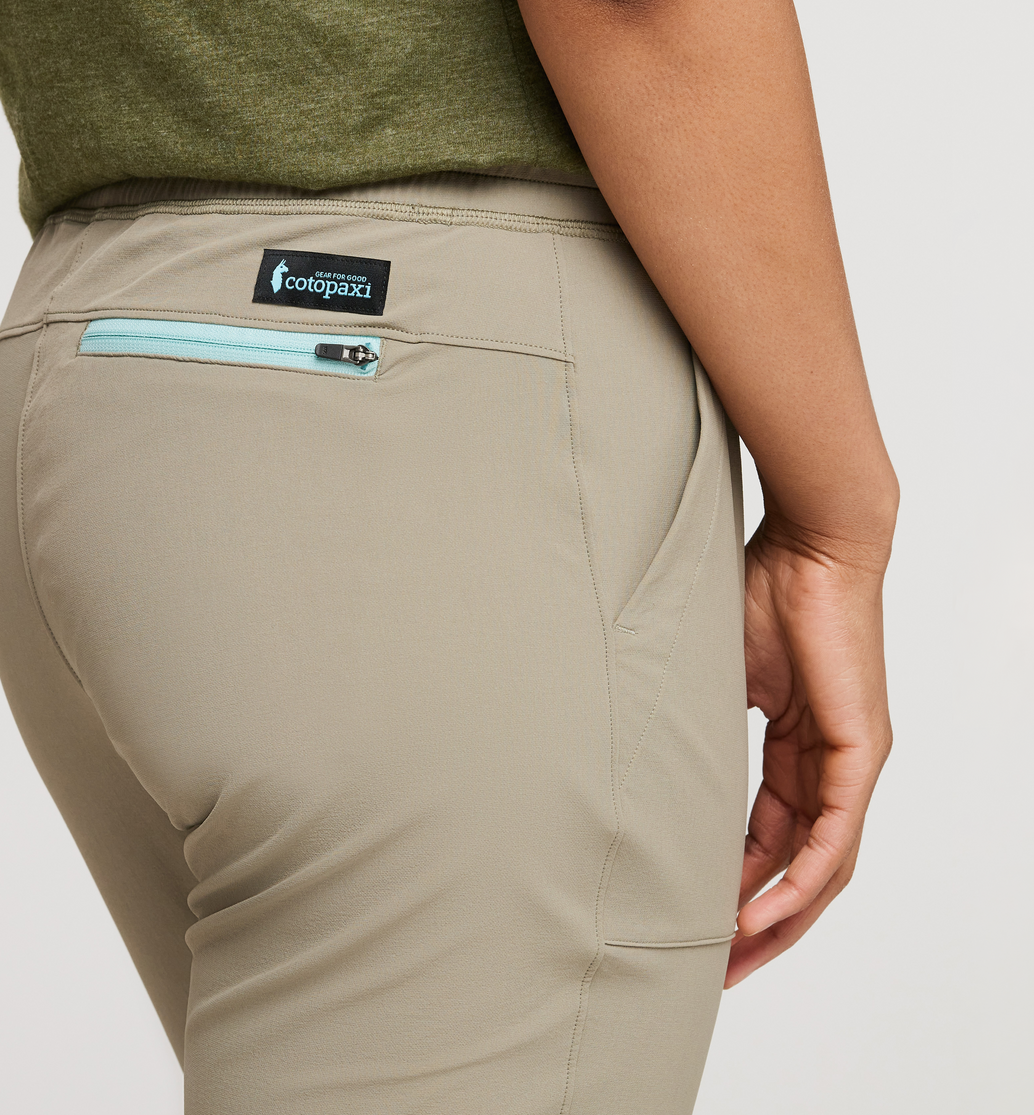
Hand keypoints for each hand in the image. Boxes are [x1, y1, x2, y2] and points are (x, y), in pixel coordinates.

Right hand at [726, 511, 893, 986]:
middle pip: (800, 866)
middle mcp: (831, 763)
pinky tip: (762, 916)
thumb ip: (698, 727)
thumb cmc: (760, 589)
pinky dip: (800, 881)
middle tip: (714, 968)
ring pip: (821, 865)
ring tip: (731, 960)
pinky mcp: (861, 751)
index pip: (769, 835)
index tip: (695, 918)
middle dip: (758, 922)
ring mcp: (850, 760)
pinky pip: (833, 837)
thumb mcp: (717, 677)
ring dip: (778, 918)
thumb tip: (649, 762)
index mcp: (798, 746)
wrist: (810, 542)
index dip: (734, 882)